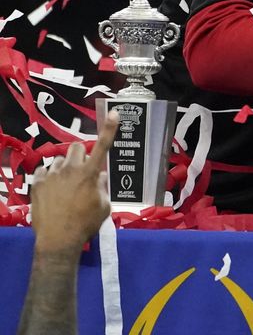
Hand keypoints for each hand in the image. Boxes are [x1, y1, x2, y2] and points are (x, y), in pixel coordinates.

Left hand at [30, 111, 117, 254]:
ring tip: (64, 185)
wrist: (57, 240)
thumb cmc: (86, 224)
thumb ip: (102, 187)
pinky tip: (51, 189)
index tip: (114, 112)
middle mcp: (70, 169)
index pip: (102, 146)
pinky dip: (49, 176)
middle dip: (80, 154)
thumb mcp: (103, 206)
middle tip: (81, 170)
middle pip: (75, 148)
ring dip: (64, 168)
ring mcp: (51, 175)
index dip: (109, 128)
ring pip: (59, 160)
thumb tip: (100, 177)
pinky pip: (43, 171)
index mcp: (90, 174)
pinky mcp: (37, 183)